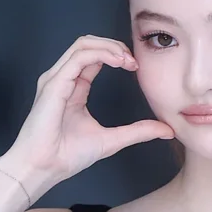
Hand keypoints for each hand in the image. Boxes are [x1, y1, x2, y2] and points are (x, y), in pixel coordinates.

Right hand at [4, 35, 174, 193]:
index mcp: (74, 88)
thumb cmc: (66, 156)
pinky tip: (117, 62)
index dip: (116, 55)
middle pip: (88, 44)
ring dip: (109, 46)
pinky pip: (79, 57)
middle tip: (134, 60)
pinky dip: (100, 54)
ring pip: (83, 44)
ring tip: (127, 59)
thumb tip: (167, 130)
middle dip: (114, 46)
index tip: (135, 67)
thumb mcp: (112, 140)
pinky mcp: (54, 83)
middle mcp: (63, 79)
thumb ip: (138, 132)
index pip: (94, 57)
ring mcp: (56, 79)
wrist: (44, 168)